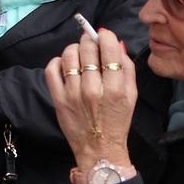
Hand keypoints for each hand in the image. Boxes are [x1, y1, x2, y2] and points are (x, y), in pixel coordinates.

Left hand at [44, 29, 136, 170]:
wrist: (99, 149)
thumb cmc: (117, 121)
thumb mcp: (132, 95)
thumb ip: (127, 68)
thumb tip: (117, 44)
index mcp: (116, 88)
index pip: (109, 50)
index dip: (105, 36)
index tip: (103, 34)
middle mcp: (94, 89)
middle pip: (87, 50)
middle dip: (89, 40)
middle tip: (90, 42)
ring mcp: (73, 94)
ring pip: (69, 56)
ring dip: (74, 49)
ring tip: (78, 53)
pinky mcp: (58, 99)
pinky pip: (52, 70)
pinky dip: (57, 62)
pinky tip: (64, 64)